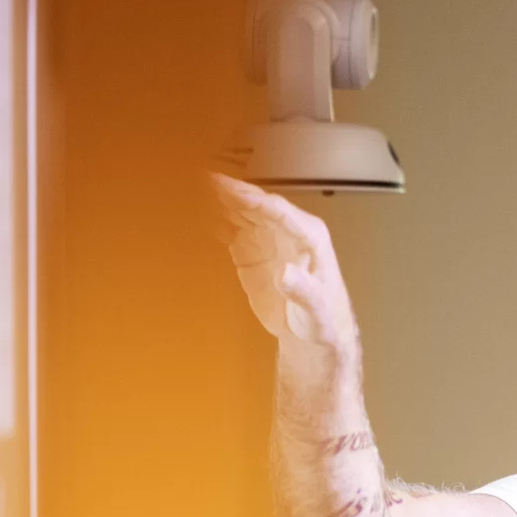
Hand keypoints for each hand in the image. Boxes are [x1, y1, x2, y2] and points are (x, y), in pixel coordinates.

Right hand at [210, 172, 357, 348]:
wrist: (312, 337)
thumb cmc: (324, 320)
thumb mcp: (317, 309)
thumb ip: (303, 290)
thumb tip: (286, 274)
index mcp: (309, 235)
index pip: (277, 209)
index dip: (252, 199)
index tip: (229, 190)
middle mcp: (287, 230)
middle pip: (255, 203)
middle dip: (230, 191)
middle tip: (203, 179)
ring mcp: (267, 238)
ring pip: (240, 211)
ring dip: (218, 201)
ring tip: (193, 189)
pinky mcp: (250, 251)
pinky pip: (230, 228)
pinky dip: (213, 220)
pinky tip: (196, 213)